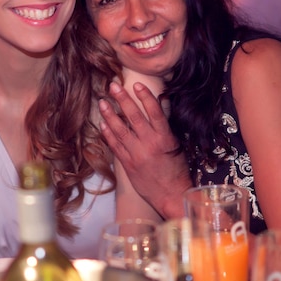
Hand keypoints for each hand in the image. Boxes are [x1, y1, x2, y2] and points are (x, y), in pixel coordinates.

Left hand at [98, 81, 190, 218]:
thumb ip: (165, 128)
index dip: (145, 97)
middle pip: (134, 117)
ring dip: (110, 115)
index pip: (154, 112)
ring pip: (120, 130)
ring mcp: (137, 155)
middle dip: (122, 100)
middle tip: (113, 86)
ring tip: (103, 102)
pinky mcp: (128, 165)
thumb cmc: (177, 170)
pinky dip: (108, 134)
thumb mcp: (176, 146)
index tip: (136, 84)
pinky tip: (103, 124)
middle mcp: (150, 144)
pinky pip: (115, 146)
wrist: (171, 195)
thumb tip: (158, 106)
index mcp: (165, 139)